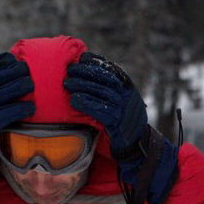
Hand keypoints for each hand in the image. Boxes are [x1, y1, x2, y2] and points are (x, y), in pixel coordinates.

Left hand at [65, 54, 179, 203]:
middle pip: (104, 77)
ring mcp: (123, 108)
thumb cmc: (122, 122)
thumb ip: (109, 89)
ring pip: (100, 91)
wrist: (136, 145)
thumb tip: (88, 74)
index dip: (96, 61)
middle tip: (69, 70)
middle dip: (85, 71)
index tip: (82, 58)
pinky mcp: (117, 121)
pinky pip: (99, 109)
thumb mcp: (120, 101)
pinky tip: (74, 100)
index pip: (111, 68)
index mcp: (127, 87)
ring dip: (81, 85)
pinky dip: (85, 103)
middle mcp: (127, 95)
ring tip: (67, 84)